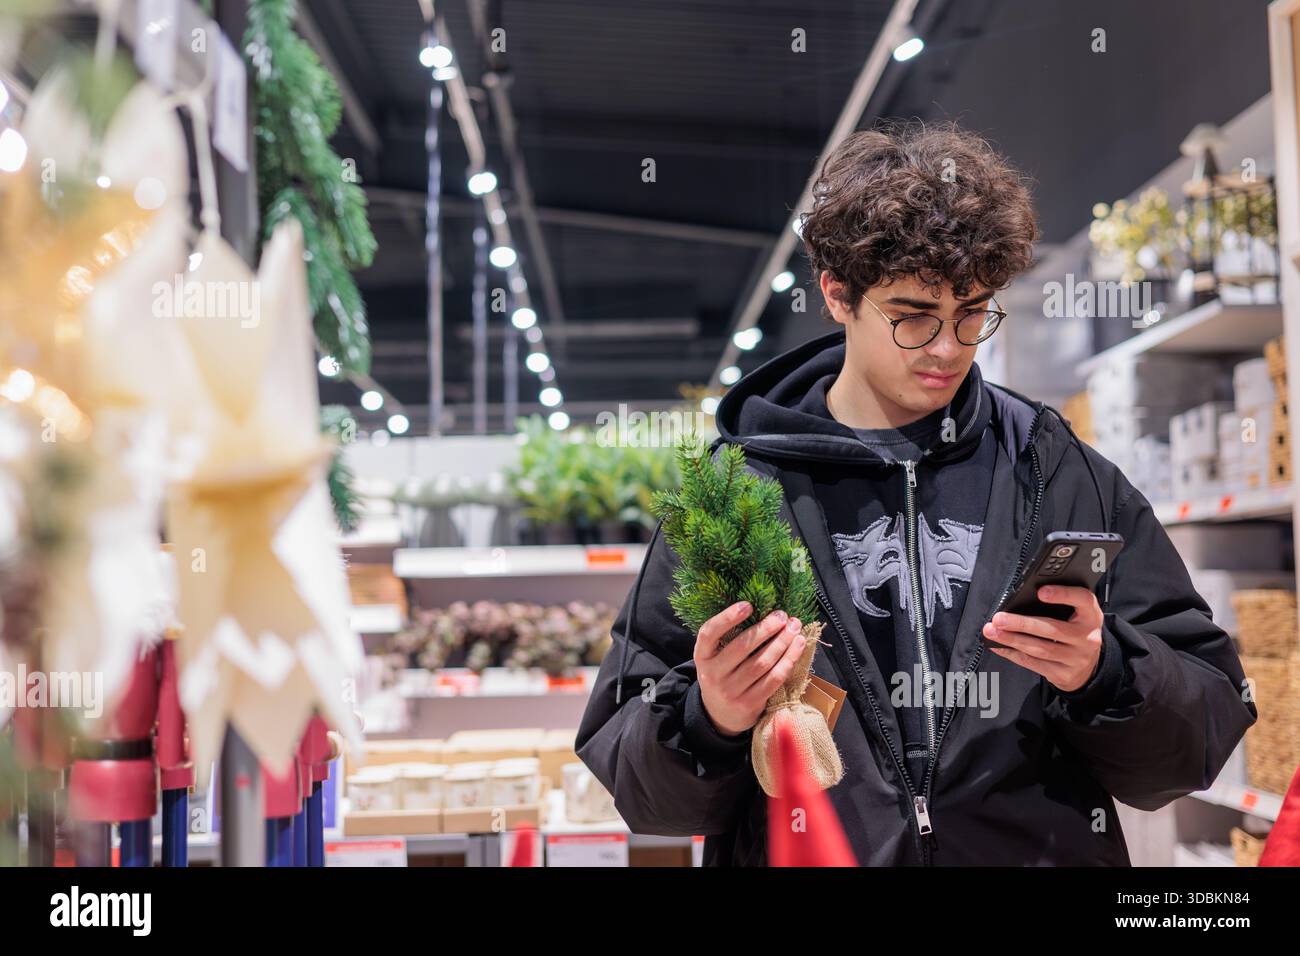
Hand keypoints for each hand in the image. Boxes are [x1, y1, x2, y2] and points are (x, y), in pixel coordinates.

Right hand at [695, 601, 805, 736]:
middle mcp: (712, 674)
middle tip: (782, 616)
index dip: (727, 618)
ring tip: (794, 629)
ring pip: (762, 663)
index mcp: (702, 657)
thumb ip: (726, 639)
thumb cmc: (722, 675)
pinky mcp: (749, 703)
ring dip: (782, 643)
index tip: (748, 605)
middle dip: (766, 629)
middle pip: (742, 647)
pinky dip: (788, 661)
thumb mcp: (714, 658)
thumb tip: (760, 610)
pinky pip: (773, 679)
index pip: (709, 633)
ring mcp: (730, 691)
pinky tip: (797, 647)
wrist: (720, 715)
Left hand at [981, 585, 1103, 692]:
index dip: (1063, 595)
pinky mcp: (1063, 675)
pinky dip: (1012, 653)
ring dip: (1012, 639)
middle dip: (1021, 624)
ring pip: (1040, 649)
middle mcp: (1088, 638)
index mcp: (1091, 616)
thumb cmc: (1076, 632)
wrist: (1088, 667)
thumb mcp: (1077, 615)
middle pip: (1052, 629)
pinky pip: (1033, 664)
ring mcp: (1076, 659)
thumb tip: (1020, 599)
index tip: (1040, 592)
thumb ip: (1060, 605)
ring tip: (993, 631)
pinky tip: (999, 646)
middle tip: (999, 618)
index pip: (1082, 600)